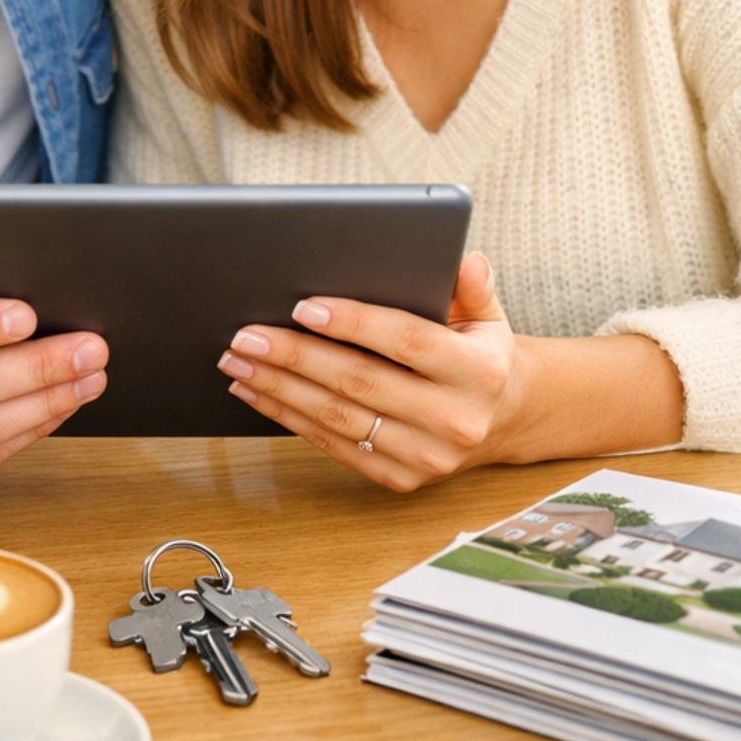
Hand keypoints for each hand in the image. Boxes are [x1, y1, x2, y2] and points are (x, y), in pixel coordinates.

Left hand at [217, 251, 521, 490]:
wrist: (502, 419)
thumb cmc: (480, 355)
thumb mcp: (488, 315)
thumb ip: (474, 286)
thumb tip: (466, 260)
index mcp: (478, 371)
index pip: (405, 342)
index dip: (353, 323)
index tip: (302, 307)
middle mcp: (454, 419)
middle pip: (360, 381)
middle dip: (295, 356)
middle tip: (246, 335)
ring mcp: (427, 456)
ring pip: (339, 417)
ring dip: (280, 388)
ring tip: (238, 361)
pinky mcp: (401, 479)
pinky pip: (336, 446)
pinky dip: (290, 419)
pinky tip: (258, 393)